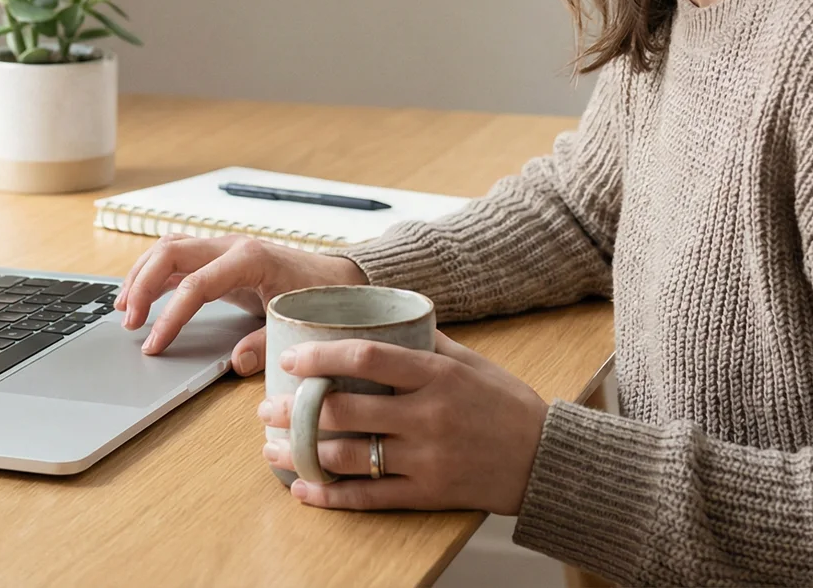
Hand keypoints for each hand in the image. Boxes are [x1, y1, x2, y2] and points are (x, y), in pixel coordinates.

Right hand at [116, 233, 366, 373]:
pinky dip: (153, 273)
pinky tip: (139, 295)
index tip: (154, 344)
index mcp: (249, 258)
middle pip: (170, 253)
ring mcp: (223, 247)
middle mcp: (231, 245)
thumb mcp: (295, 321)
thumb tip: (235, 363)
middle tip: (129, 324)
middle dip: (142, 287)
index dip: (171, 316)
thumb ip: (265, 343)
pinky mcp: (218, 256)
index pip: (196, 284)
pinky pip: (176, 255)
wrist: (338, 276)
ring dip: (141, 275)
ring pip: (167, 248)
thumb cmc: (320, 296)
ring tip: (123, 309)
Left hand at [259, 331, 548, 515]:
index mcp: (436, 375)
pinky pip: (368, 496)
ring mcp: (426, 457)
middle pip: (345, 410)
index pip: (366, 358)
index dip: (321, 357)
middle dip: (296, 410)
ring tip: (272, 446)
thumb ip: (424, 343)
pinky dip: (329, 495)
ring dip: (301, 452)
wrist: (545, 458)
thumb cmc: (506, 403)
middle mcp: (427, 415)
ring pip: (348, 456)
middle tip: (267, 407)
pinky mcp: (428, 493)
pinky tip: (302, 489)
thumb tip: (381, 317)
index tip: (291, 360)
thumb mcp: (470, 362)